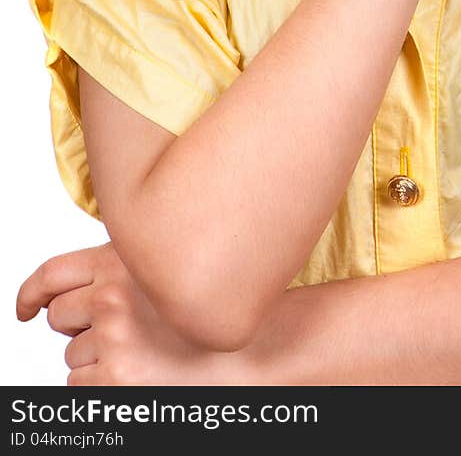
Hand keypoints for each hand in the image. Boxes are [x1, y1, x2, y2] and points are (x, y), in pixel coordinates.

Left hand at [16, 241, 246, 386]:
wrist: (247, 352)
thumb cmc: (205, 314)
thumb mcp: (164, 272)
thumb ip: (119, 271)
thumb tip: (67, 296)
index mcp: (123, 260)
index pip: (53, 274)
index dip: (31, 294)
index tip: (25, 308)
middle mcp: (114, 293)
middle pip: (58, 318)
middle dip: (79, 330)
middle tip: (121, 334)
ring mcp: (112, 337)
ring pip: (71, 358)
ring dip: (95, 361)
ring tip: (142, 355)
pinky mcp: (114, 377)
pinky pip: (79, 388)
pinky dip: (99, 388)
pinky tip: (136, 376)